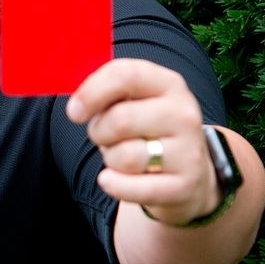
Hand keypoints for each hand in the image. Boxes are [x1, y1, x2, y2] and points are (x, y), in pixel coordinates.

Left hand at [66, 58, 218, 224]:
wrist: (189, 173)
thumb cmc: (147, 130)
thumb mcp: (134, 101)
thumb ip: (106, 93)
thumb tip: (77, 107)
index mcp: (168, 83)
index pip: (125, 75)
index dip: (91, 92)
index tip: (74, 111)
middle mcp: (183, 114)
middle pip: (120, 119)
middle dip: (99, 131)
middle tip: (104, 137)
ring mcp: (188, 151)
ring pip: (124, 156)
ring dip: (110, 159)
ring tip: (121, 156)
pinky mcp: (184, 185)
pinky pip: (131, 188)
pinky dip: (114, 185)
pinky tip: (113, 179)